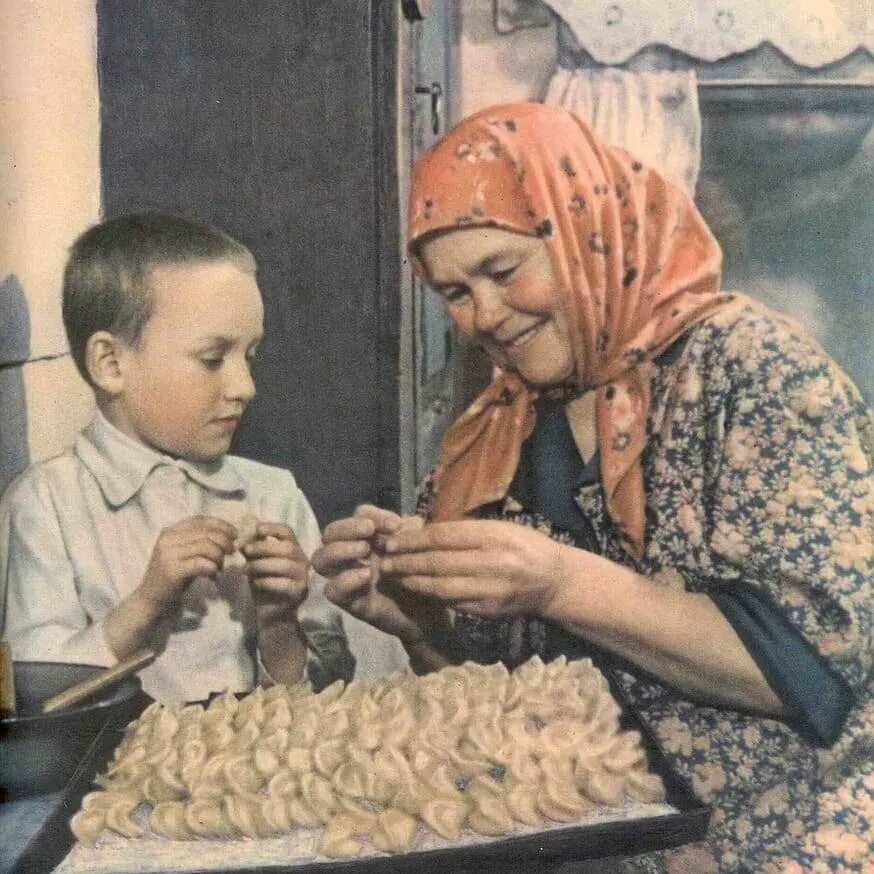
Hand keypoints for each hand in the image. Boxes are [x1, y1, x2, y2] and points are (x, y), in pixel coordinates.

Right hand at [138, 515, 236, 615]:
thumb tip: (230, 537)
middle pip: (207, 532)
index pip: (201, 519)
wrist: (150, 599)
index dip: (222, 525)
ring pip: (206, 546)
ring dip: (219, 556)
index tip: (235, 534)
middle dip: (225, 541)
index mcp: (171, 530)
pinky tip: (213, 575)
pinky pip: (201, 563)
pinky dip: (212, 567)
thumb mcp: (185, 553)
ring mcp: (168, 553)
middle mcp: (168, 538)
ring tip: (220, 567)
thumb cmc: (172, 576)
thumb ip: (201, 542)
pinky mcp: (172, 570)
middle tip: (232, 552)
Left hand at [243, 522, 308, 615]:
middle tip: (246, 551)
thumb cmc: (264, 585)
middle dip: (264, 547)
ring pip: (285, 565)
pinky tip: (255, 584)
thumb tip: (242, 532)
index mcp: (293, 549)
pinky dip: (266, 582)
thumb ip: (252, 548)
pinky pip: (283, 584)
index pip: (287, 532)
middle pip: (287, 547)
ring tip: (246, 570)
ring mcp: (303, 577)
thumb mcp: (256, 563)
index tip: (257, 529)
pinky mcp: (299, 592)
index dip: (273, 528)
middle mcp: (302, 561)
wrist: (271, 613)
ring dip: (261, 565)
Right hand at [312, 504, 438, 644]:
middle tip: (369, 532)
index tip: (395, 525)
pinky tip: (366, 575)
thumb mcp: (419, 547)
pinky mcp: (350, 602)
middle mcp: (353, 555)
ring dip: (339, 550)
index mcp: (369, 538)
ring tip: (364, 550)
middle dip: (347, 528)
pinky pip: (332, 590)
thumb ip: (408, 531)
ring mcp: (348, 577)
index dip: (372, 515)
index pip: (358, 516)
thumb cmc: (422, 576)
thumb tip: (397, 524)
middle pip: (330, 533)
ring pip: (321, 559)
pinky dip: (345, 579)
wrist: (431, 613)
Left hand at [380, 519, 570, 616]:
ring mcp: (490, 590)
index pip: (444, 537)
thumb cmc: (525, 546)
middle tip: (385, 560)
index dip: (414, 540)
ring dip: (413, 582)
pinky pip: (453, 602)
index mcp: (494, 536)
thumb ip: (467, 531)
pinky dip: (432, 596)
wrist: (554, 581)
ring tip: (394, 576)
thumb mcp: (501, 527)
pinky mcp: (488, 610)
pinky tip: (417, 589)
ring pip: (442, 586)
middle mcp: (492, 563)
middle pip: (438, 562)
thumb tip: (426, 532)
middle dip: (407, 561)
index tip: (394, 540)